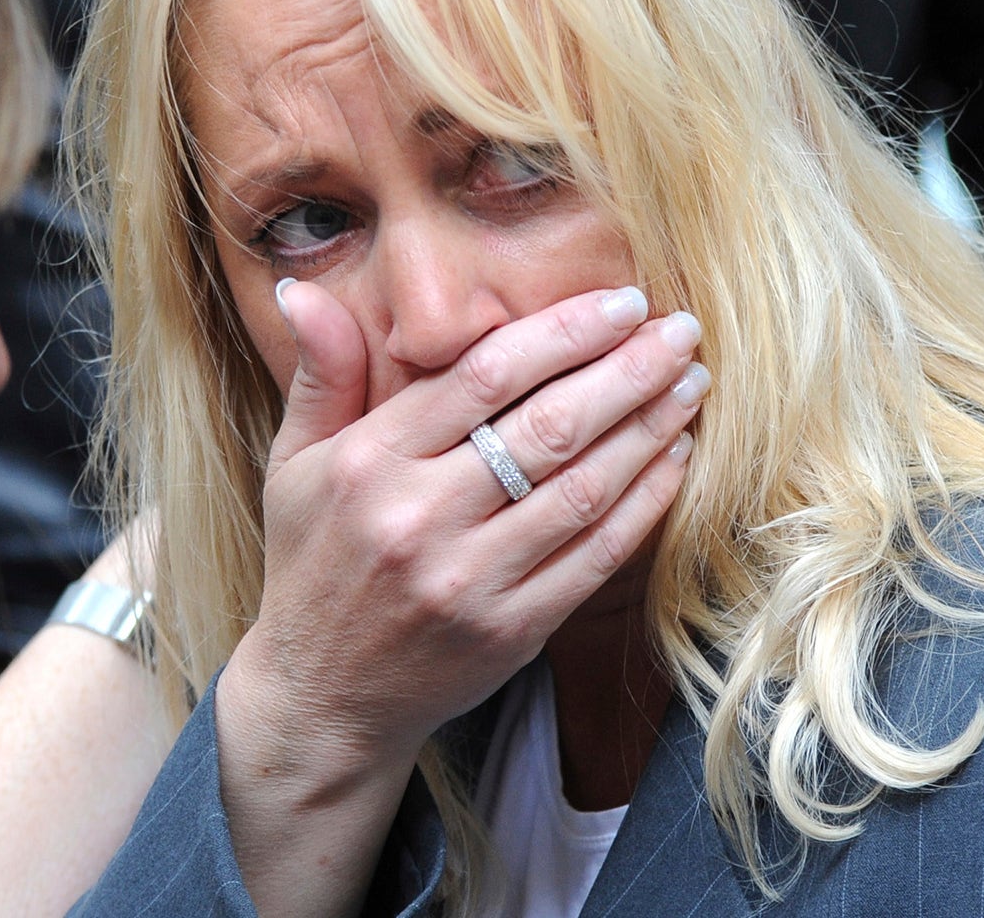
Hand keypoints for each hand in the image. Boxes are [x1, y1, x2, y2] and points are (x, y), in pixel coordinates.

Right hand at [221, 281, 703, 782]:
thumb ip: (321, 373)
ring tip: (690, 384)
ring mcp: (469, 580)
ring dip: (650, 428)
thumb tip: (304, 288)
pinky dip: (645, 501)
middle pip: (547, 425)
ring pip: (583, 487)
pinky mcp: (511, 630)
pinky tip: (674, 458)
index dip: (563, 332)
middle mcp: (419, 519)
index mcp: (370, 463)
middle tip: (680, 329)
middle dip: (628, 369)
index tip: (620, 303)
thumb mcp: (293, 461)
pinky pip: (595, 554)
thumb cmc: (311, 562)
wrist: (320, 694)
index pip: (484, 377)